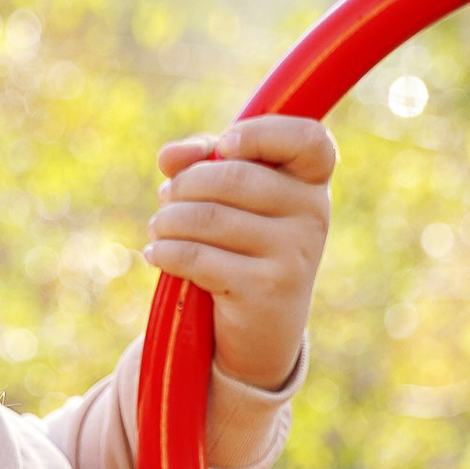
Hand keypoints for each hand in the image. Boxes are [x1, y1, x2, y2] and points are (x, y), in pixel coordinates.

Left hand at [144, 113, 335, 393]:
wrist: (260, 335)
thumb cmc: (242, 252)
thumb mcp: (233, 201)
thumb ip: (205, 162)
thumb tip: (169, 157)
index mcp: (312, 184)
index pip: (309, 139)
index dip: (262, 133)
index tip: (225, 146)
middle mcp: (312, 215)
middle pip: (234, 176)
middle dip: (186, 185)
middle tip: (166, 199)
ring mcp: (293, 255)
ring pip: (209, 217)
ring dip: (169, 221)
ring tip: (158, 229)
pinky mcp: (264, 290)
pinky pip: (198, 257)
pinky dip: (167, 252)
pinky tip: (157, 254)